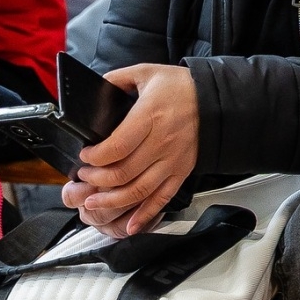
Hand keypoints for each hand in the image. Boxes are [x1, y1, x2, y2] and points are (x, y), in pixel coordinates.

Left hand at [62, 63, 199, 237]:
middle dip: (97, 179)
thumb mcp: (145, 73)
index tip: (84, 156)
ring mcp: (173, 160)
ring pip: (139, 190)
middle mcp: (163, 142)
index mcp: (151, 116)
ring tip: (93, 202)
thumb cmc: (180, 86)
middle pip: (123, 172)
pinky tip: (130, 226)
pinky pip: (162, 198)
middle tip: (85, 176)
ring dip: (113, 201)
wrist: (215, 99)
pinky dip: (146, 216)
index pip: (116, 146)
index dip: (94, 157)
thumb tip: (92, 90)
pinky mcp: (182, 171)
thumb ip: (115, 79)